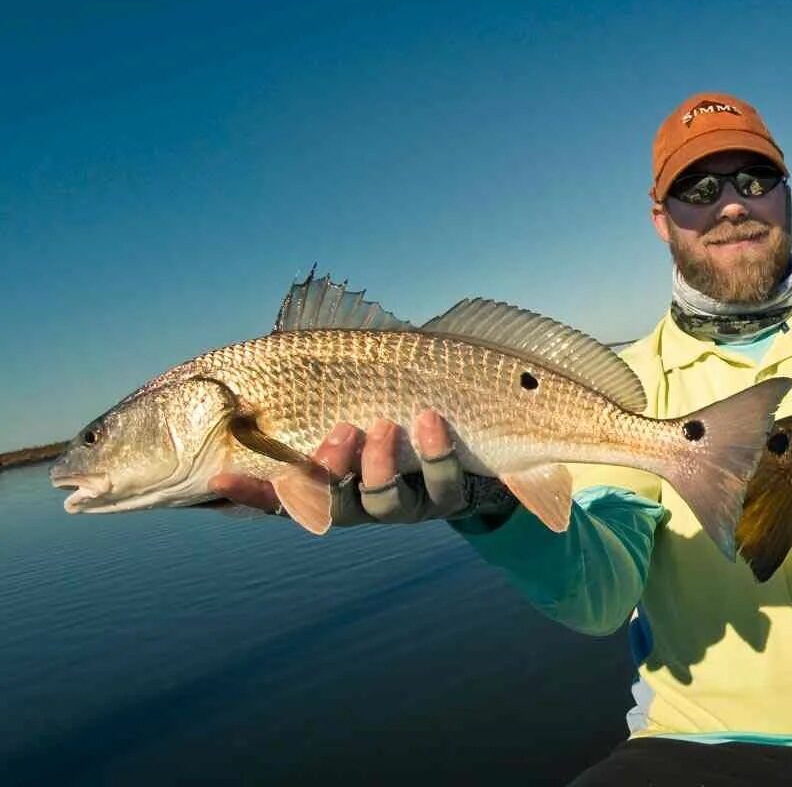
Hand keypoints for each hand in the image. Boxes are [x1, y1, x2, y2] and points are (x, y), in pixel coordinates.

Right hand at [209, 409, 505, 524]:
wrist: (476, 438)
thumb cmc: (396, 409)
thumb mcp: (350, 398)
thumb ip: (304, 394)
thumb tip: (241, 381)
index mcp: (329, 484)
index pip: (278, 493)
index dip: (250, 490)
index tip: (222, 473)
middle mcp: (361, 502)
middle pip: (332, 502)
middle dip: (329, 470)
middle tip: (338, 432)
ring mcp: (406, 504)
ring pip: (384, 500)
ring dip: (380, 463)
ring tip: (384, 424)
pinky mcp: (449, 496)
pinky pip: (442, 483)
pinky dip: (436, 452)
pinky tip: (431, 419)